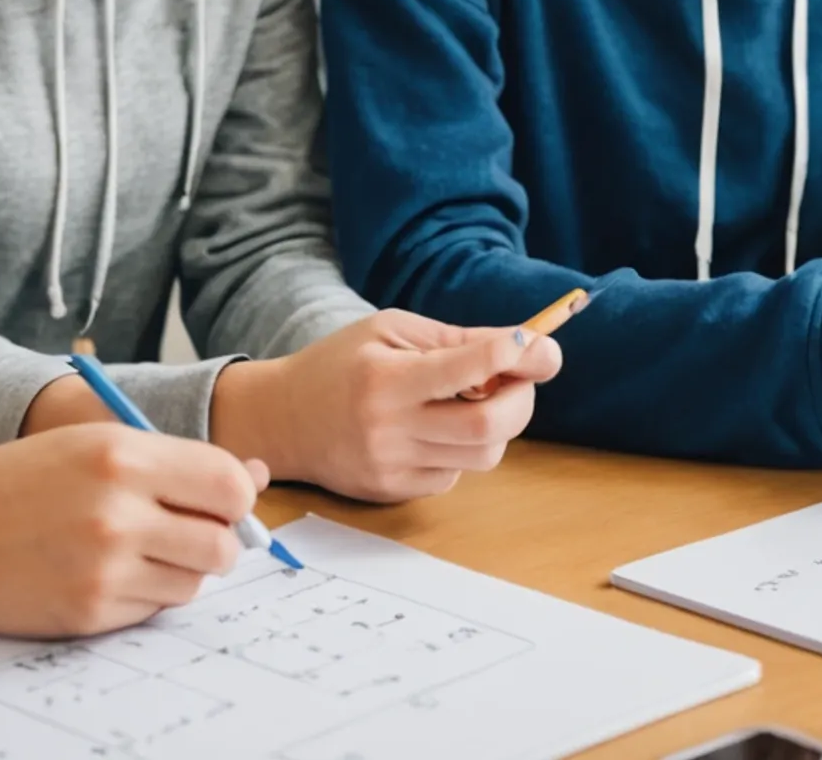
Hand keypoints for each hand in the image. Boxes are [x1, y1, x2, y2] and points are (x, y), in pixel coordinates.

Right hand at [0, 422, 267, 637]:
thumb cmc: (17, 482)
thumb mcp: (94, 444)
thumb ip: (175, 459)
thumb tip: (255, 474)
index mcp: (122, 456)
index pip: (229, 484)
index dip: (234, 495)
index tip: (216, 499)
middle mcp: (118, 512)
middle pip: (223, 543)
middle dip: (217, 541)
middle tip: (184, 531)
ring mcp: (104, 568)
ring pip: (193, 582)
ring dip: (179, 569)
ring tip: (134, 549)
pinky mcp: (90, 612)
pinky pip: (153, 610)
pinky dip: (142, 595)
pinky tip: (102, 573)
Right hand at [211, 310, 562, 502]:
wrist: (281, 419)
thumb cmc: (340, 364)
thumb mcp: (389, 330)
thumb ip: (454, 340)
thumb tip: (522, 346)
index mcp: (386, 379)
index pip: (467, 369)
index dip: (514, 354)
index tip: (540, 345)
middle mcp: (388, 429)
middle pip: (487, 427)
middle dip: (522, 399)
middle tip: (522, 377)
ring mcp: (391, 467)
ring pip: (481, 455)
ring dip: (497, 425)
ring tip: (477, 399)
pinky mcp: (393, 491)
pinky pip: (455, 474)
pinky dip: (463, 449)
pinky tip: (436, 428)